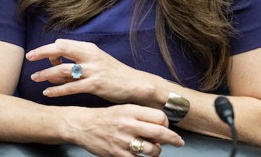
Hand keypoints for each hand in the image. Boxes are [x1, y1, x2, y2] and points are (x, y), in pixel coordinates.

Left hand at [25, 39, 158, 104]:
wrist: (136, 84)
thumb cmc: (114, 74)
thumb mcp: (97, 60)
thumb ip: (79, 58)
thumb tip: (57, 58)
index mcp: (89, 48)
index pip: (63, 43)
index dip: (48, 49)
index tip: (38, 55)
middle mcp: (90, 56)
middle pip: (60, 49)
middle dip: (42, 52)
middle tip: (29, 57)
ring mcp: (92, 70)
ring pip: (63, 70)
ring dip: (46, 74)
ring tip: (34, 78)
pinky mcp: (95, 85)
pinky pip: (71, 87)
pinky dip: (57, 90)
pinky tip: (47, 93)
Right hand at [67, 104, 183, 156]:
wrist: (81, 125)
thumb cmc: (104, 118)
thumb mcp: (123, 110)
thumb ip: (141, 116)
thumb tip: (161, 128)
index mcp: (130, 110)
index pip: (159, 116)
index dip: (167, 124)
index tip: (167, 128)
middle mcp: (128, 124)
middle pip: (159, 132)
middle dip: (174, 139)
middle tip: (179, 142)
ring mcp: (122, 140)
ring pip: (152, 149)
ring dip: (157, 151)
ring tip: (154, 150)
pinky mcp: (117, 154)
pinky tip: (141, 156)